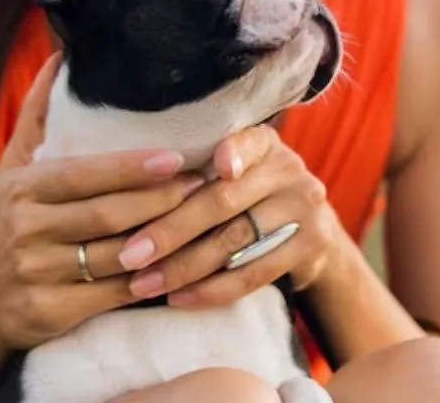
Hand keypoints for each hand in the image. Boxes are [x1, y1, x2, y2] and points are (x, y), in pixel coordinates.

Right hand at [0, 53, 207, 353]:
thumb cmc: (2, 230)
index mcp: (21, 189)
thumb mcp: (11, 172)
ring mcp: (36, 273)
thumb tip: (59, 57)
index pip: (85, 174)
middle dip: (161, 201)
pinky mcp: (49, 312)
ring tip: (200, 222)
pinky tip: (176, 267)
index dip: (132, 168)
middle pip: (107, 214)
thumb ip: (37, 117)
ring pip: (116, 256)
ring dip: (162, 241)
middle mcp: (25, 229)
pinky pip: (111, 295)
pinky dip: (147, 282)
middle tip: (205, 186)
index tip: (176, 158)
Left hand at [115, 124, 342, 308]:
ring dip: (183, 267)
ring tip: (143, 283)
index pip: (245, 142)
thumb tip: (128, 182)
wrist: (309, 230)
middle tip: (129, 255)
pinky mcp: (311, 246)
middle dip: (170, 230)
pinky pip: (254, 274)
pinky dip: (212, 290)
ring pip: (235, 241)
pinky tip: (178, 297)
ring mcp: (305, 208)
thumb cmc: (246, 196)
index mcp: (263, 143)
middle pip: (223, 201)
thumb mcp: (233, 170)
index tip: (214, 166)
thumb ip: (196, 169)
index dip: (231, 153)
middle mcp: (289, 169)